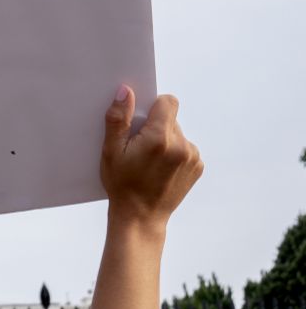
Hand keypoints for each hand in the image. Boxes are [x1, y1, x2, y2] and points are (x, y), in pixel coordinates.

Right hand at [100, 86, 202, 230]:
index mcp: (160, 138)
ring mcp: (193, 157)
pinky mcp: (198, 166)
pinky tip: (160, 169)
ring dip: (165, 140)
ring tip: (150, 162)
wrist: (141, 217)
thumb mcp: (111, 151)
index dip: (152, 108)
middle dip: (155, 127)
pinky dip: (174, 153)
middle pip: (171, 119)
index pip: (168, 102)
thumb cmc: (122, 185)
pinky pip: (186, 148)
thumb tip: (125, 91)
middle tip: (139, 148)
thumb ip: (118, 119)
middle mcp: (182, 145)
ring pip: (178, 133)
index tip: (141, 123)